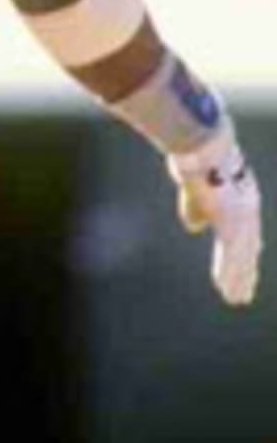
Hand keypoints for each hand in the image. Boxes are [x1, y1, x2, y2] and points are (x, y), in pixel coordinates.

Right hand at [167, 123, 262, 305]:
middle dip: (245, 270)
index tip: (242, 264)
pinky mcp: (232, 227)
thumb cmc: (195, 154)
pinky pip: (232, 259)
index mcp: (239, 198)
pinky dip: (229, 277)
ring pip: (243, 258)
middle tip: (243, 291)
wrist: (203, 143)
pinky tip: (229, 292)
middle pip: (248, 248)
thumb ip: (195, 206)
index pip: (244, 230)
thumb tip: (195, 226)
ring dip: (239, 279)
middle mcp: (246, 211)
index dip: (242, 249)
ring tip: (237, 298)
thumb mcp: (194, 183)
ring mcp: (242, 220)